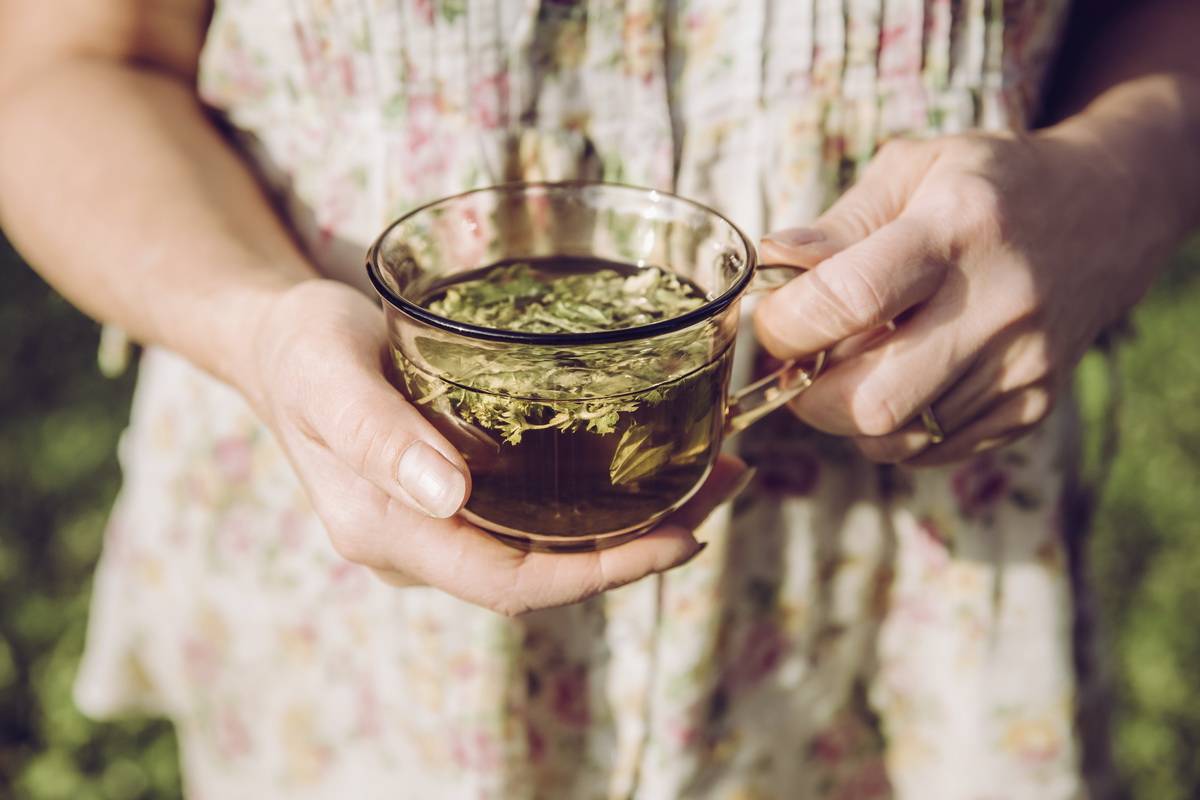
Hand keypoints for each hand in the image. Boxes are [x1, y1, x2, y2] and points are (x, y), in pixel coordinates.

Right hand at [243, 279, 739, 615]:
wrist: (277, 340)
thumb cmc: (299, 347)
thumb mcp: (326, 372)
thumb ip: (377, 433)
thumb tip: (451, 495)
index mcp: (387, 530)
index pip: (510, 582)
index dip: (599, 572)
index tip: (679, 538)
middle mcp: (420, 541)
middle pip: (547, 571)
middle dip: (640, 545)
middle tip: (723, 483)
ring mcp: (440, 522)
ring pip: (550, 545)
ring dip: (633, 520)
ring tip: (709, 468)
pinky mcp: (457, 492)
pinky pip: (538, 513)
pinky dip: (599, 494)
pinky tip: (645, 458)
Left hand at [754, 131, 1155, 465]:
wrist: (1108, 214)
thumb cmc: (986, 185)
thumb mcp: (911, 170)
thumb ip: (836, 224)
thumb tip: (771, 264)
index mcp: (955, 229)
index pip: (851, 298)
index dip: (789, 324)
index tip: (777, 321)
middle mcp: (998, 304)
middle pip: (873, 400)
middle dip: (811, 397)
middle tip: (803, 364)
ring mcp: (1022, 364)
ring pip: (898, 437)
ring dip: (850, 415)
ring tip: (855, 367)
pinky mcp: (1034, 404)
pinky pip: (933, 451)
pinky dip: (895, 430)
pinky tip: (901, 381)